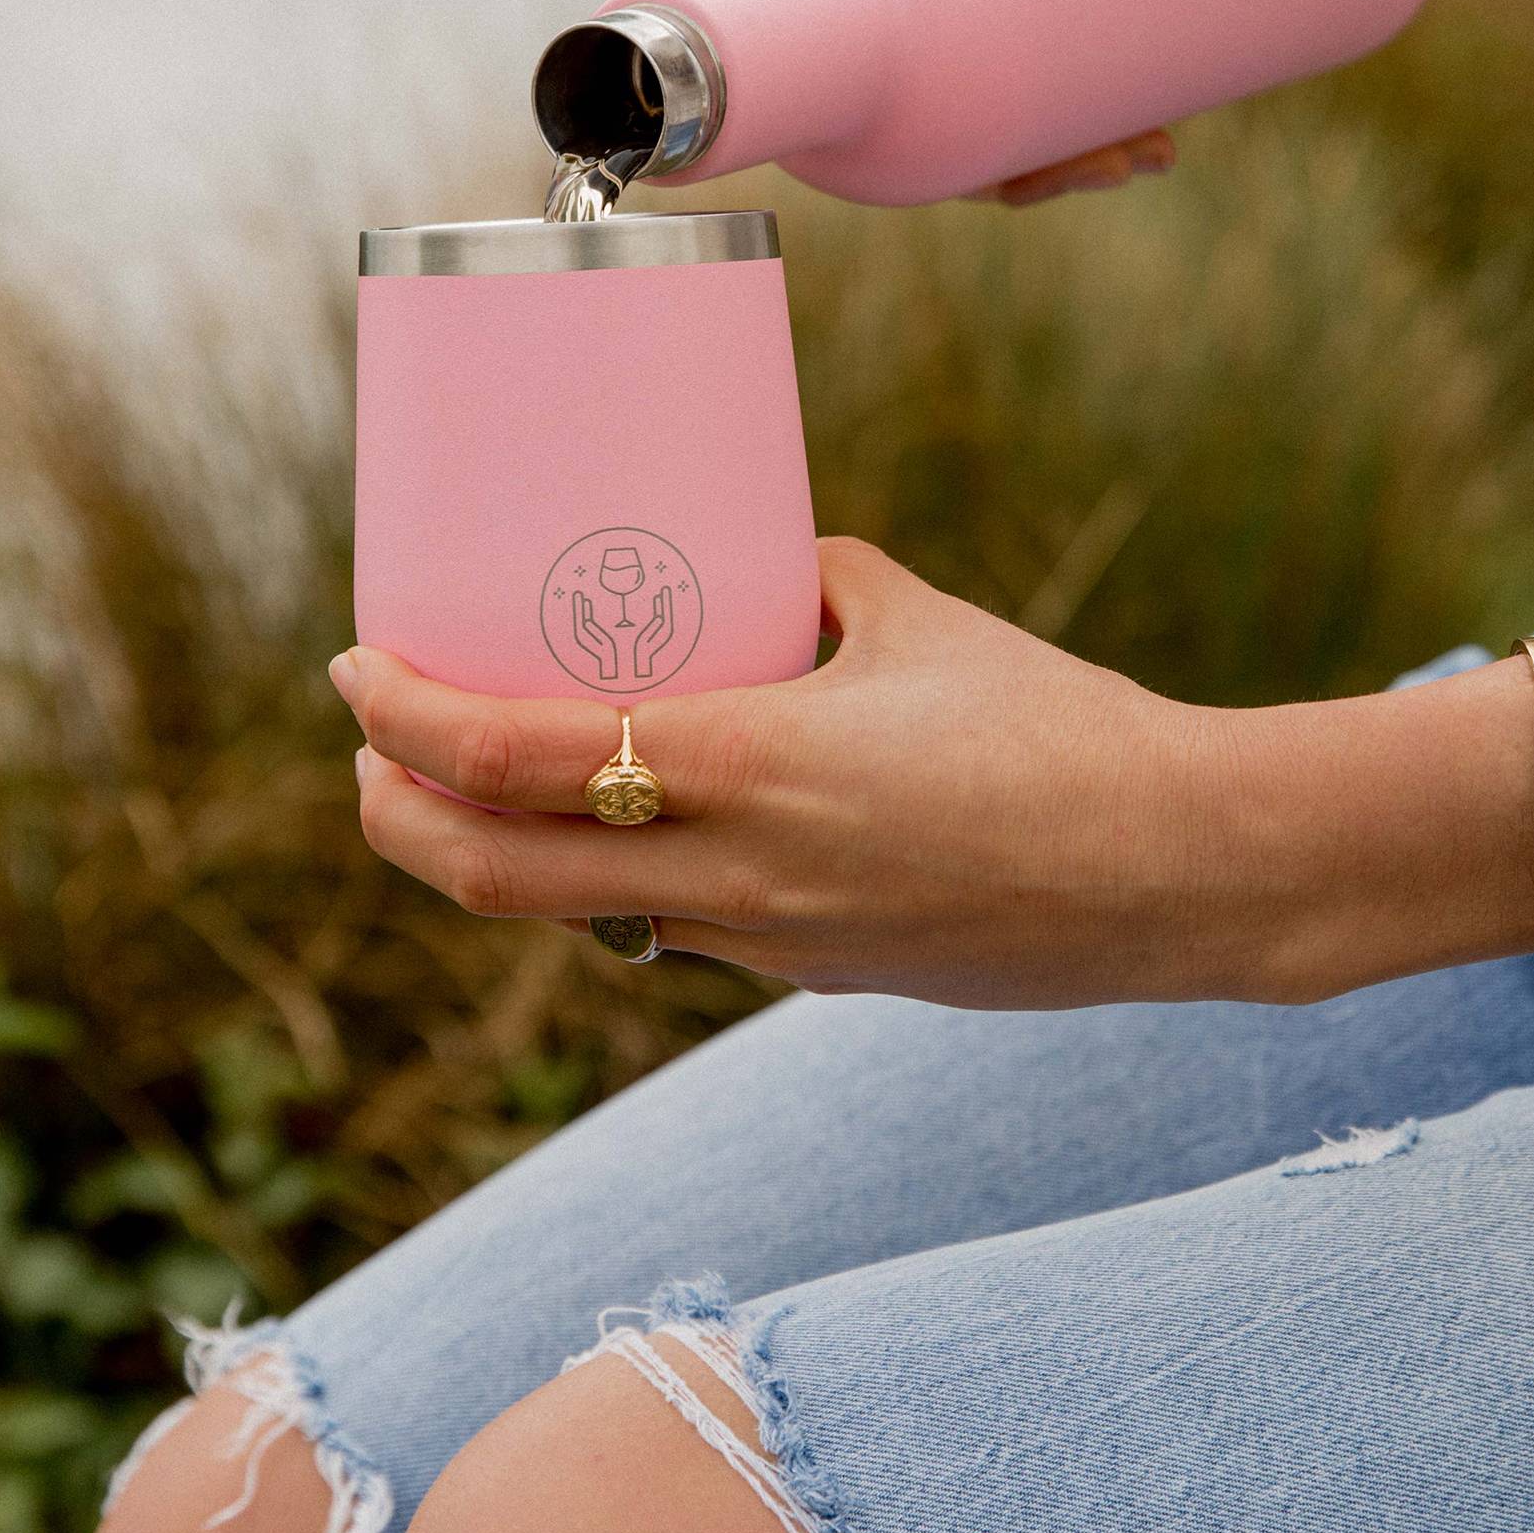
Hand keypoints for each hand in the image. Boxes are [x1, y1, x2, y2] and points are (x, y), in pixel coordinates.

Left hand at [332, 538, 1246, 1008]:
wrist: (1176, 872)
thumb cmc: (1060, 726)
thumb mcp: (917, 620)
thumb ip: (811, 583)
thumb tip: (757, 559)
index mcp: (751, 763)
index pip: (518, 756)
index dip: (409, 720)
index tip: (357, 673)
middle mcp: (739, 870)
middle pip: (498, 876)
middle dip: (400, 821)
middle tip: (368, 759)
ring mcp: (771, 941)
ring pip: (577, 915)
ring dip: (496, 860)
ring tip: (467, 791)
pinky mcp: (813, 974)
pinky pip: (672, 929)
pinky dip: (613, 881)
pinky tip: (625, 829)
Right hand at [819, 0, 1187, 206]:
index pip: (852, 51)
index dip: (915, 132)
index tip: (1001, 174)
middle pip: (937, 92)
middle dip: (1022, 159)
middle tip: (1123, 159)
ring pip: (992, 86)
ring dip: (1057, 146)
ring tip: (1152, 152)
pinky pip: (1031, 55)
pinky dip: (1075, 106)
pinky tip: (1139, 138)